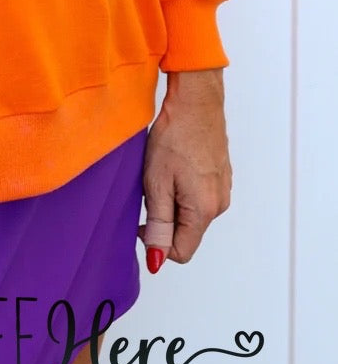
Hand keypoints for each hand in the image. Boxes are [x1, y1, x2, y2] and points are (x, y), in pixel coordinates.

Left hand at [138, 68, 231, 269]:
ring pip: (191, 213)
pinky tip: (174, 166)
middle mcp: (219, 204)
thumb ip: (158, 225)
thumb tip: (157, 261)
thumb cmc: (174, 138)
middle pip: (186, 232)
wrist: (195, 103)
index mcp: (204, 211)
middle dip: (164, 219)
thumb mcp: (156, 184)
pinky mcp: (221, 176)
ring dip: (172, 202)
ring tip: (162, 173)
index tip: (140, 219)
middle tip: (150, 187)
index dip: (156, 243)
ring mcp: (223, 189)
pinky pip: (199, 196)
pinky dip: (183, 188)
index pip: (181, 252)